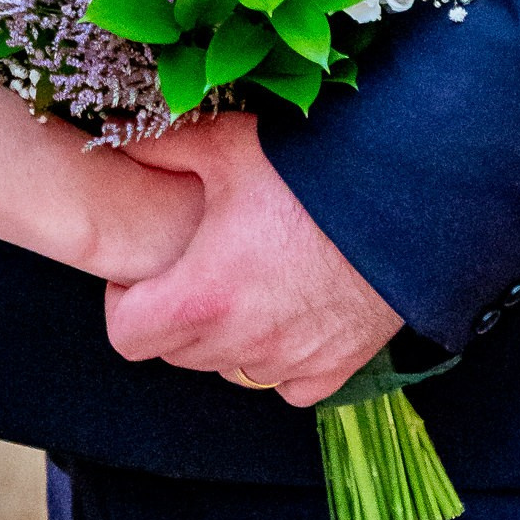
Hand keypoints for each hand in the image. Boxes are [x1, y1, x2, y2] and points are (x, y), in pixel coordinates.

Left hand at [103, 112, 401, 404]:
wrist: (405, 199)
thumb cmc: (310, 173)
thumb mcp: (226, 145)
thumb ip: (162, 147)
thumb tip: (114, 136)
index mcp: (202, 296)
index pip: (127, 338)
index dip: (125, 303)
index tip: (145, 272)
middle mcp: (243, 342)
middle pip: (177, 353)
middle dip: (174, 315)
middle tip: (194, 267)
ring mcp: (291, 360)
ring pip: (230, 369)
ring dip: (227, 338)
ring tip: (244, 283)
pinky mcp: (337, 366)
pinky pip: (289, 383)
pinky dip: (282, 359)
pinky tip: (291, 312)